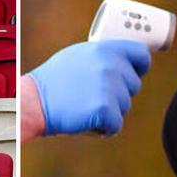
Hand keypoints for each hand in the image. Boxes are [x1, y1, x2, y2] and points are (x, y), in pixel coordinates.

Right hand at [26, 39, 151, 135]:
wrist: (34, 102)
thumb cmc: (52, 82)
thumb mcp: (78, 56)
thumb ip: (103, 57)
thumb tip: (124, 61)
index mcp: (105, 49)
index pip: (141, 55)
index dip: (140, 67)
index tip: (134, 74)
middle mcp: (110, 65)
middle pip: (134, 85)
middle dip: (118, 94)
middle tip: (94, 97)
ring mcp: (109, 87)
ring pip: (125, 106)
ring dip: (110, 112)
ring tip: (85, 107)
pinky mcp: (104, 109)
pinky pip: (116, 124)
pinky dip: (104, 128)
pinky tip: (87, 121)